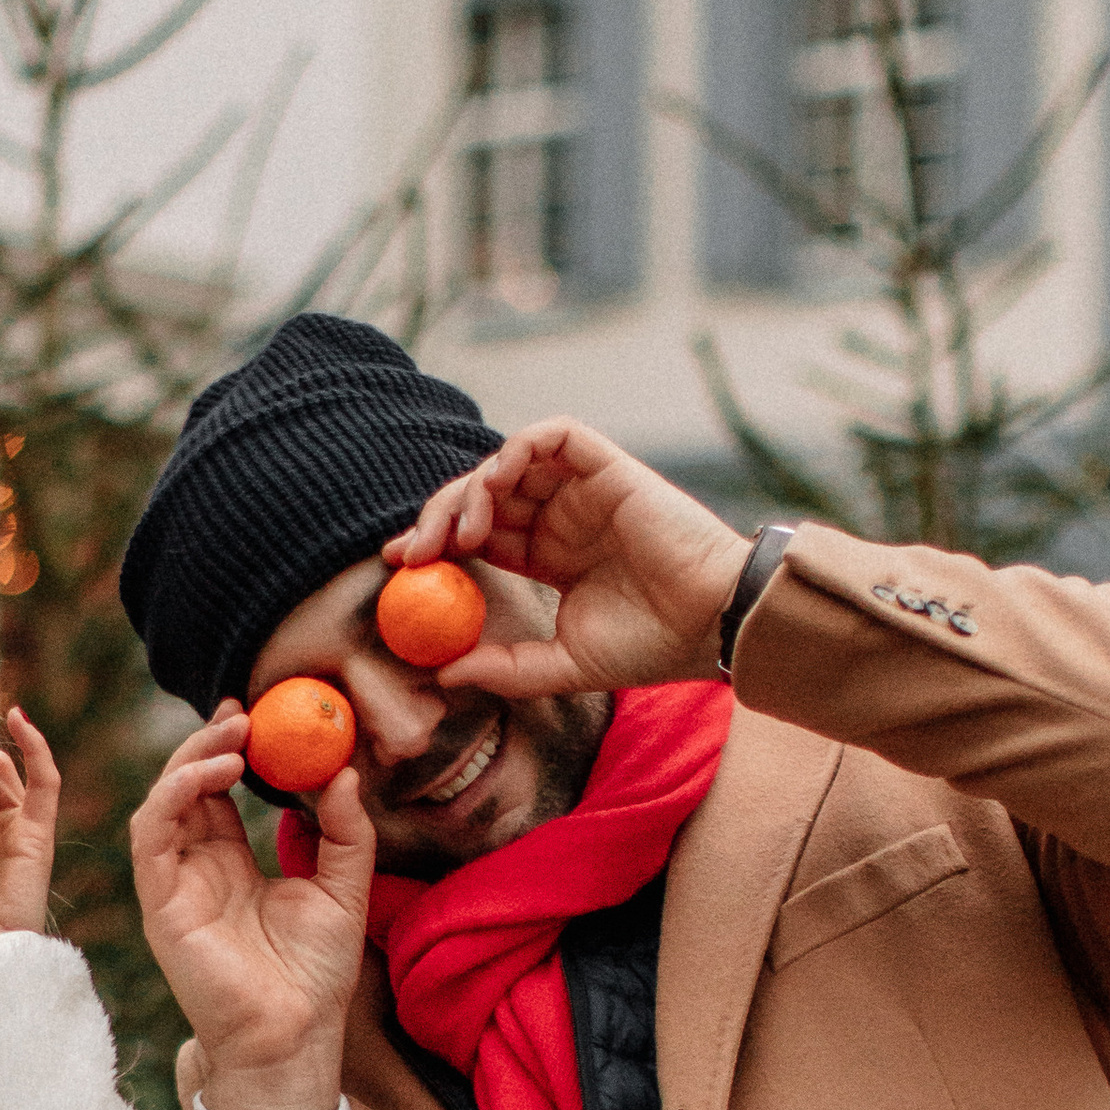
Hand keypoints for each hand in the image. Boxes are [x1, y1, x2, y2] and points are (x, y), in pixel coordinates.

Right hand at [129, 708, 374, 1109]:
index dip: (234, 748)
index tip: (262, 712)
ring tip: (236, 733)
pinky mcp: (161, 903)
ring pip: (162, 801)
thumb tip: (344, 772)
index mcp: (230, 865)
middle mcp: (196, 870)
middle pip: (186, 786)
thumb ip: (343, 831)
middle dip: (211, 741)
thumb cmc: (315, 976)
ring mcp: (174, 886)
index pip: (220, 791)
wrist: (293, 1039)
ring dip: (192, 758)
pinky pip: (151, 834)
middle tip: (247, 710)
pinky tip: (218, 772)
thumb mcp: (344, 888)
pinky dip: (177, 793)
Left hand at [387, 423, 752, 698]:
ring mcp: (582, 489)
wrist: (710, 624)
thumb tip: (443, 674)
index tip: (399, 565)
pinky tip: (495, 485)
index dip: (435, 543)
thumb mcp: (563, 665)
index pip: (479, 536)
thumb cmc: (651, 647)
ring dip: (470, 488)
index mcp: (549, 555)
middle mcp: (561, 516)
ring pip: (505, 463)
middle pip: (481, 496)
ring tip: (460, 534)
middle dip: (438, 517)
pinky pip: (551, 436)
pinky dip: (514, 450)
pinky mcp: (605, 465)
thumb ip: (505, 669)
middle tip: (414, 553)